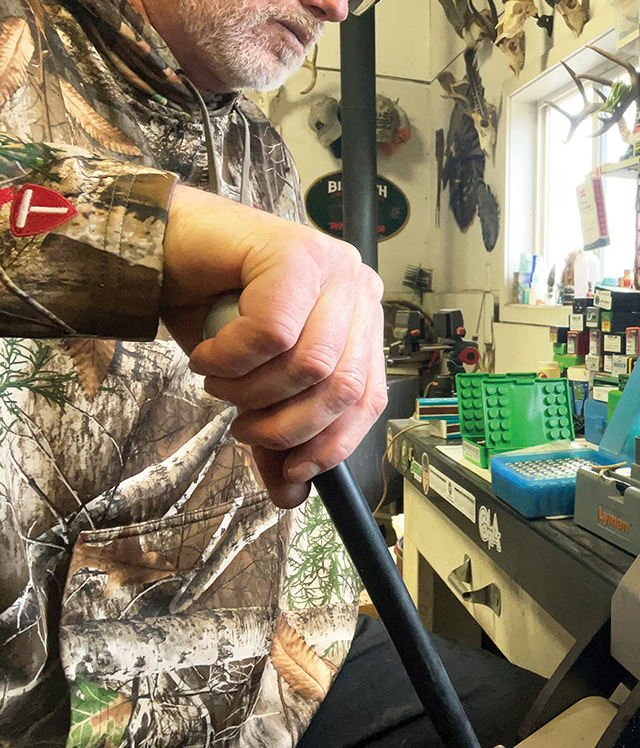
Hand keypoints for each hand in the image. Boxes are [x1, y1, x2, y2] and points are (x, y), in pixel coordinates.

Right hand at [161, 184, 386, 507]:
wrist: (161, 251)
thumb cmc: (211, 309)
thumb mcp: (255, 385)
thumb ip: (278, 437)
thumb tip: (293, 495)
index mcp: (360, 320)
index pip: (369, 398)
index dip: (333, 444)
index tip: (295, 471)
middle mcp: (357, 289)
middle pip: (342, 386)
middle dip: (285, 424)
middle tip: (241, 424)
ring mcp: (332, 266)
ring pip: (310, 364)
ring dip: (251, 391)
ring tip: (219, 380)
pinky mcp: (295, 253)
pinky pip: (272, 334)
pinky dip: (230, 358)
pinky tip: (206, 354)